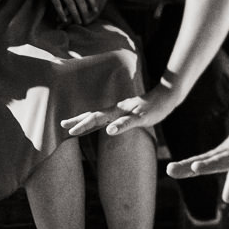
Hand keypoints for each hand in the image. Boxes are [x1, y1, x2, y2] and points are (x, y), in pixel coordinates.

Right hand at [26, 0, 97, 24]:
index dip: (92, 2)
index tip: (96, 10)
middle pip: (80, 0)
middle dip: (84, 11)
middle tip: (87, 20)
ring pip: (70, 3)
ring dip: (75, 14)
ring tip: (78, 22)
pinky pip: (57, 4)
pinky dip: (61, 12)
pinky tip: (64, 19)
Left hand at [62, 85, 180, 138]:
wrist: (166, 97)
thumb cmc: (148, 109)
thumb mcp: (132, 117)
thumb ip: (120, 122)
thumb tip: (108, 129)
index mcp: (115, 112)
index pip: (93, 116)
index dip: (78, 120)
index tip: (63, 124)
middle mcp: (118, 110)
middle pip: (94, 115)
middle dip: (78, 122)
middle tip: (63, 126)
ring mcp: (128, 112)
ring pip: (106, 117)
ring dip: (90, 123)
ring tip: (76, 130)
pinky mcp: (140, 116)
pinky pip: (128, 122)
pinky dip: (118, 126)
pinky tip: (110, 131)